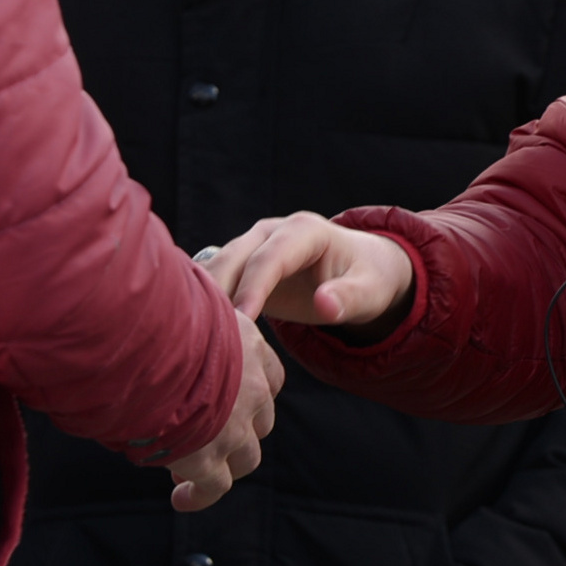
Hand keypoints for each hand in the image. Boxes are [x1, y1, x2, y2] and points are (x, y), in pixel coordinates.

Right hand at [160, 305, 284, 511]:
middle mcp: (252, 390)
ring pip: (245, 458)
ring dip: (222, 465)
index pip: (269, 378)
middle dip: (235, 430)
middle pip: (260, 421)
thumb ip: (192, 317)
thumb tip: (170, 306)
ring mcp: (235, 428)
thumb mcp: (187, 304)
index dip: (250, 392)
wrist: (146, 347)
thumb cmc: (155, 315)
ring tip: (187, 470)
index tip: (228, 399)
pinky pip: (214, 487)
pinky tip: (181, 499)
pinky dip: (199, 495)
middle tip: (201, 436)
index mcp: (249, 349)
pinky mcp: (209, 459)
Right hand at [207, 211, 415, 334]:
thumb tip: (324, 305)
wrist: (362, 269)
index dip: (253, 287)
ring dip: (204, 297)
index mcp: (304, 231)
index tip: (241, 320)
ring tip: (195, 334)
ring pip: (217, 267)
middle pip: (233, 258)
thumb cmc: (368, 280)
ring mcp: (252, 245)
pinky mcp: (241, 265)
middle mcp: (271, 231)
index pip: (270, 258)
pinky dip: (205, 301)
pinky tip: (197, 330)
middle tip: (204, 332)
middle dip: (217, 291)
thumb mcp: (370, 292)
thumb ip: (348, 298)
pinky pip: (215, 281)